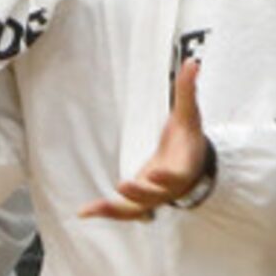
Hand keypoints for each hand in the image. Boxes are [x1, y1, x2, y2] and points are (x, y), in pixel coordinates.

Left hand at [82, 58, 210, 220]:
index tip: (156, 172)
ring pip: (136, 210)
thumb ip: (187, 90)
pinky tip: (83, 212)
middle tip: (123, 185)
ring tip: (92, 208)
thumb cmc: (188, 138)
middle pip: (155, 196)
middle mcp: (169, 188)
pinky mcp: (140, 201)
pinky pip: (123, 212)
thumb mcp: (189, 113)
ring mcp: (154, 197)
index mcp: (183, 167)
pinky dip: (105, 212)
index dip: (168, 176)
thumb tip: (192, 63)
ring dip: (116, 210)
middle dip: (140, 193)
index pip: (178, 174)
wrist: (192, 165)